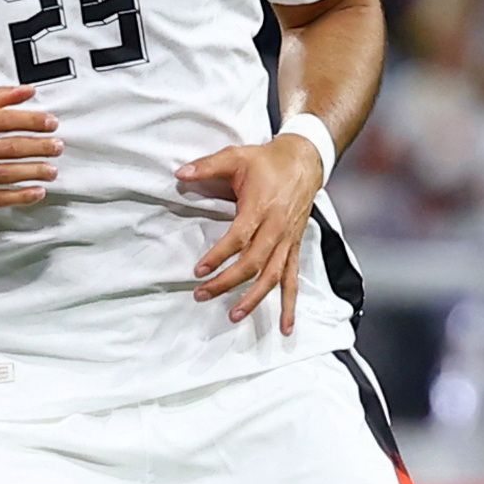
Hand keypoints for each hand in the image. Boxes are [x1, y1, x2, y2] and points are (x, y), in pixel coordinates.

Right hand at [0, 86, 60, 212]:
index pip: (2, 120)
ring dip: (31, 172)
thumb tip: (26, 91)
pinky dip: (17, 197)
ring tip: (52, 170)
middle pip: (6, 148)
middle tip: (57, 147)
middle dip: (36, 147)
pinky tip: (36, 192)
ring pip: (2, 174)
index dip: (30, 121)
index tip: (51, 123)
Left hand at [179, 130, 325, 331]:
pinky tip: (285, 327)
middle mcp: (277, 228)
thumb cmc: (268, 161)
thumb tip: (178, 174)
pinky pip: (293, 280)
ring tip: (233, 315)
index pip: (239, 239)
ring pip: (272, 277)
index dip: (218, 256)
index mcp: (261, 207)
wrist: (305, 160)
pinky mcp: (295, 247)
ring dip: (253, 299)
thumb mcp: (236, 156)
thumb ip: (207, 166)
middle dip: (228, 283)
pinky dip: (289, 305)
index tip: (198, 271)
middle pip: (253, 264)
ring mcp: (288, 241)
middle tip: (202, 294)